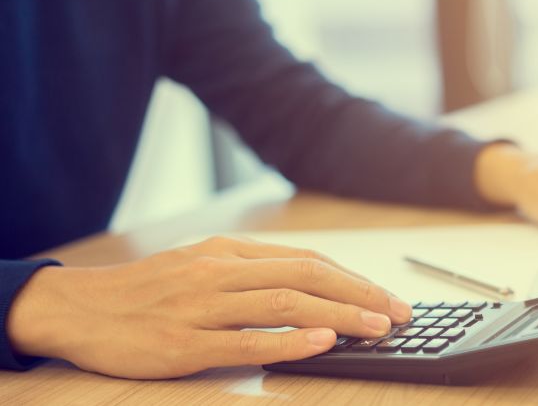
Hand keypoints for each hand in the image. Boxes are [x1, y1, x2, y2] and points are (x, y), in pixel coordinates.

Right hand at [7, 236, 410, 378]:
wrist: (79, 308)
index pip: (307, 261)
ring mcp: (202, 305)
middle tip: (399, 313)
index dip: (353, 279)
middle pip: (306, 277)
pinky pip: (245, 340)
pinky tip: (323, 343)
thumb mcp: (202, 265)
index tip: (387, 297)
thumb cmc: (148, 290)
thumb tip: (310, 288)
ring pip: (284, 304)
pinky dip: (289, 341)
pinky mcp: (183, 342)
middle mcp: (221, 270)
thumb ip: (251, 274)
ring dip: (339, 315)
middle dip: (360, 294)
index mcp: (230, 252)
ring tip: (377, 327)